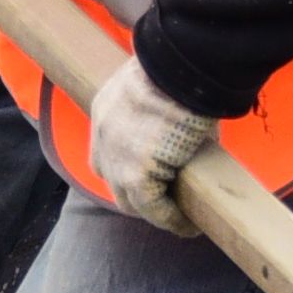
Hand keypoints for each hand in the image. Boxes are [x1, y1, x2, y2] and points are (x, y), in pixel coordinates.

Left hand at [86, 52, 217, 233]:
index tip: (152, 180)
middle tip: (167, 205)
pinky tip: (188, 225)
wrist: (183, 67)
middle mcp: (102, 137)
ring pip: (131, 201)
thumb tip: (190, 138)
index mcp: (105, 112)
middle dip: (139, 197)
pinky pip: (153, 209)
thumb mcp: (164, 93)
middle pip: (114, 181)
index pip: (108, 153)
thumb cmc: (184, 72)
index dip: (127, 170)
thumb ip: (164, 118)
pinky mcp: (135, 174)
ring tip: (180, 220)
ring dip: (156, 213)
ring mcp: (115, 158)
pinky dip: (171, 220)